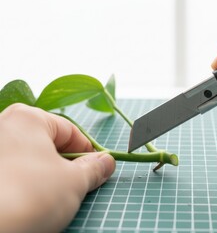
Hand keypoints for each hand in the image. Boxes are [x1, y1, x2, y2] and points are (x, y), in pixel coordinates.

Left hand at [0, 104, 115, 232]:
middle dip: (65, 163)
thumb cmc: (32, 196)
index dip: (87, 151)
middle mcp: (2, 126)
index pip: (70, 131)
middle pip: (47, 142)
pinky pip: (11, 170)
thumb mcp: (75, 181)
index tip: (97, 168)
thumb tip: (106, 162)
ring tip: (52, 195)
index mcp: (28, 118)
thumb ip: (95, 168)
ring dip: (45, 173)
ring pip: (28, 157)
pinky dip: (24, 181)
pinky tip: (28, 199)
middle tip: (76, 184)